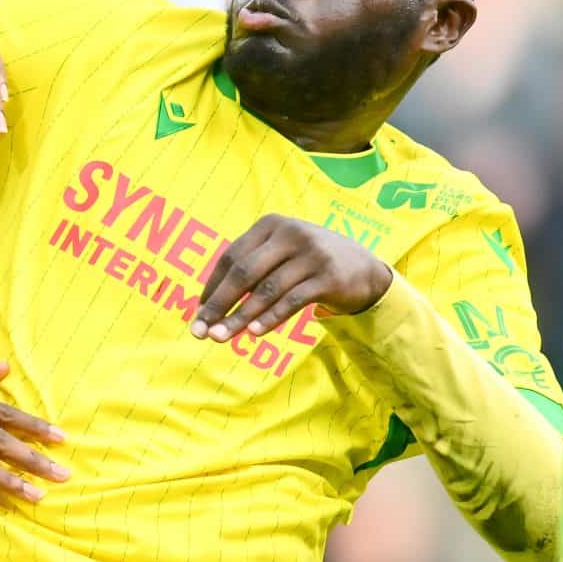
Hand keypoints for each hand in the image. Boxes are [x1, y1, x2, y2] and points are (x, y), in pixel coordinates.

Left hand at [190, 214, 390, 343]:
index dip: (212, 286)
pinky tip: (253, 333)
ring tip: (221, 337)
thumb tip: (208, 307)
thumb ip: (250, 272)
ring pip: (266, 290)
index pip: (231, 257)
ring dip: (240, 317)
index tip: (198, 313)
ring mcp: (312, 254)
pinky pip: (292, 301)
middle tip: (200, 330)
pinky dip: (270, 318)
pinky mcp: (329, 277)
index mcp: (271, 224)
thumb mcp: (280, 255)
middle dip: (219, 304)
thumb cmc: (307, 263)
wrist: (364, 269)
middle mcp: (290, 233)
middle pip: (244, 273)